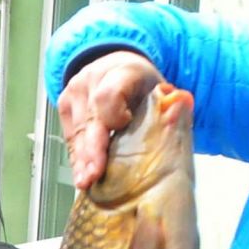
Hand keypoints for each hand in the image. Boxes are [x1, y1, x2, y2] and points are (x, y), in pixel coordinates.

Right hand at [58, 50, 167, 191]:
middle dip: (92, 150)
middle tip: (94, 176)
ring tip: (85, 182)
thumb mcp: (160, 90)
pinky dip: (77, 157)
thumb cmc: (140, 86)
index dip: (112, 115)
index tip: (120, 129)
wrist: (117, 66)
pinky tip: (81, 174)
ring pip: (77, 131)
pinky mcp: (65, 105)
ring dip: (82, 160)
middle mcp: (93, 78)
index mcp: (123, 71)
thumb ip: (171, 103)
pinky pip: (69, 136)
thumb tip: (183, 104)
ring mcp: (75, 91)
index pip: (109, 95)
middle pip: (90, 119)